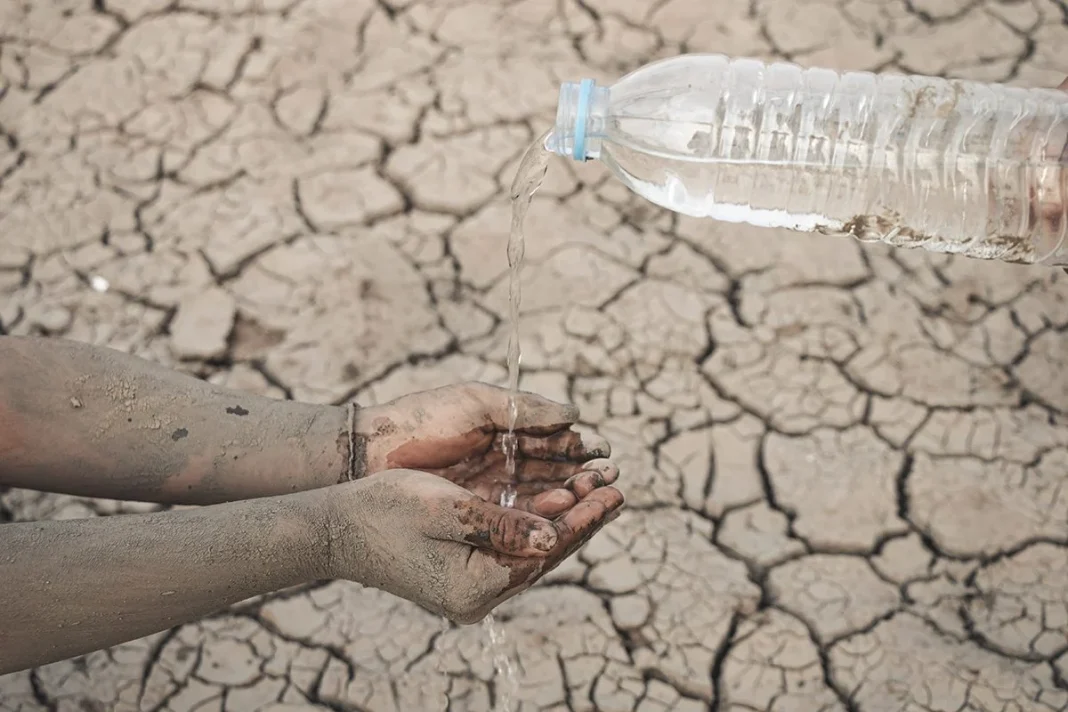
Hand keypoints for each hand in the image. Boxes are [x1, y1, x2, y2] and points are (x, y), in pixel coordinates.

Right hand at [325, 467, 624, 622]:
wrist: (336, 530)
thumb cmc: (385, 511)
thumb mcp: (447, 509)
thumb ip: (503, 524)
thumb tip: (554, 534)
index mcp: (477, 586)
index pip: (547, 549)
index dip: (585, 517)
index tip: (615, 490)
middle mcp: (478, 598)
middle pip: (546, 554)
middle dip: (583, 518)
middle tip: (616, 486)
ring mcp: (470, 591)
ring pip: (532, 552)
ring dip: (563, 519)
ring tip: (595, 490)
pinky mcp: (461, 578)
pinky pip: (512, 550)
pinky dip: (536, 525)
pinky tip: (554, 504)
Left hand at [354, 382, 611, 515]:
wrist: (372, 454)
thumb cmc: (423, 420)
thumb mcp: (476, 403)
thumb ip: (525, 409)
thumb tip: (575, 414)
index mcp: (506, 433)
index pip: (553, 444)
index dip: (579, 450)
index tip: (603, 455)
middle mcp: (504, 466)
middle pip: (554, 475)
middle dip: (583, 478)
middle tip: (608, 482)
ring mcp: (492, 494)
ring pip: (540, 500)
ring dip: (569, 500)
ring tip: (593, 499)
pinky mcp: (478, 519)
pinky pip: (516, 520)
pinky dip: (540, 519)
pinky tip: (561, 518)